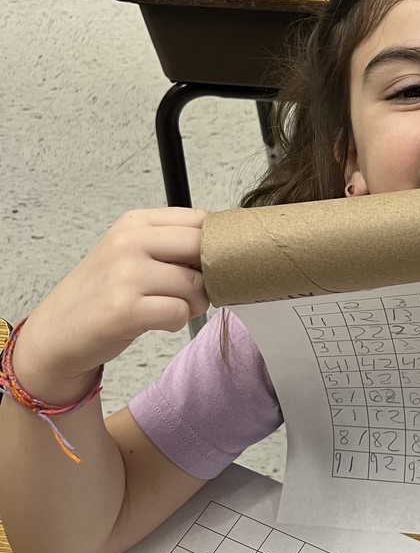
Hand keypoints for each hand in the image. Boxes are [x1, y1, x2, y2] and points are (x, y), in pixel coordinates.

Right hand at [13, 208, 207, 402]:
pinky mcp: (126, 309)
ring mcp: (126, 274)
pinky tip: (156, 321)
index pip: (201, 220)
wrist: (56, 331)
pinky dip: (176, 322)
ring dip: (194, 304)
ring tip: (167, 307)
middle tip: (191, 290)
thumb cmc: (103, 293)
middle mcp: (129, 242)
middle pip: (205, 249)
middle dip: (211, 276)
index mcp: (135, 223)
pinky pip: (181, 312)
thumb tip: (229, 248)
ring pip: (197, 286)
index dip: (217, 246)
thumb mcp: (132, 253)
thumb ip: (174, 244)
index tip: (209, 265)